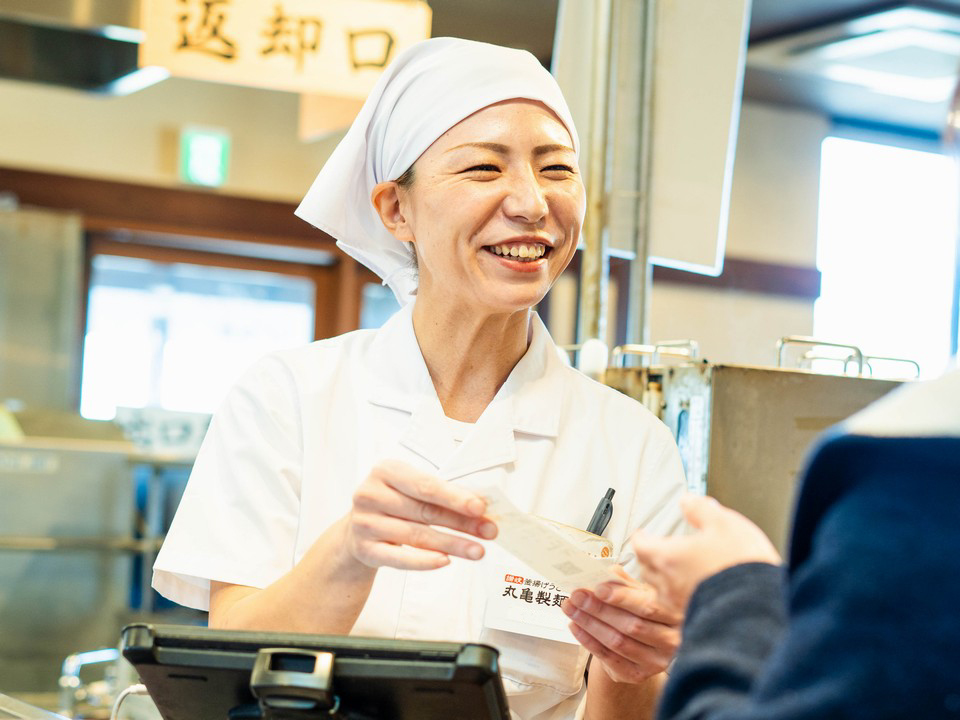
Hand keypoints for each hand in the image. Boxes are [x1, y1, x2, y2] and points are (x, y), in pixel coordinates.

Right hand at [344, 460, 496, 570]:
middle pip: (425, 511)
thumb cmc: (391, 503)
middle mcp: (371, 495)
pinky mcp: (365, 550)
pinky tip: (445, 561)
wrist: (356, 528)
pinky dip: (424, 561)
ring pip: (417, 536)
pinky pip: (400, 558)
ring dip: (451, 544)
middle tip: (488, 531)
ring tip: (477, 550)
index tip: (479, 507)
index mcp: (385, 471)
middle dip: (462, 523)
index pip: (426, 485)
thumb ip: (439, 493)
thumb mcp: (408, 488)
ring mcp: (365, 523)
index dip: (455, 497)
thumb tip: (479, 508)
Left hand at [562, 567, 681, 683]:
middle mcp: (671, 640)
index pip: (648, 606)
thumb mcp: (639, 592)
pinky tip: (575, 626)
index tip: (598, 588)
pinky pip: (609, 657)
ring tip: (571, 608)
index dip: (622, 598)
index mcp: (676, 614)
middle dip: (599, 609)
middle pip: (631, 625)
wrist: (641, 644)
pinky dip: (588, 640)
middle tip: (577, 596)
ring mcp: (656, 661)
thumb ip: (624, 583)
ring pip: (618, 641)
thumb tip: (602, 572)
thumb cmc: (641, 611)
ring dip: (589, 624)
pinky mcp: (638, 674)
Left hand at [631, 494, 780, 617]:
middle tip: (656, 549)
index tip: (642, 533)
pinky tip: (694, 589)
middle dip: (649, 557)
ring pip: (660, 590)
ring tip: (674, 569)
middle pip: (646, 568)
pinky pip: (678, 605)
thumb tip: (688, 501)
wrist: (759, 607)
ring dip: (663, 577)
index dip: (640, 537)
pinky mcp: (696, 617)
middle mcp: (669, 584)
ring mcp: (680, 605)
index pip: (640, 545)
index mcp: (669, 557)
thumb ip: (701, 510)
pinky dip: (680, 594)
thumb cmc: (740, 566)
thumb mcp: (724, 523)